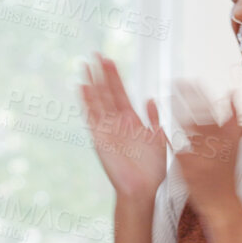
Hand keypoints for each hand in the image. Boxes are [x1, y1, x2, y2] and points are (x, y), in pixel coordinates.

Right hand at [80, 53, 168, 199]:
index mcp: (130, 120)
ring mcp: (106, 129)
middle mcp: (116, 122)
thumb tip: (151, 99)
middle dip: (101, 74)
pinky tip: (83, 87)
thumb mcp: (158, 139)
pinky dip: (87, 102)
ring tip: (85, 65)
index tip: (109, 60)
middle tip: (95, 54)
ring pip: (97, 101)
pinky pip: (92, 117)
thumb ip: (154, 119)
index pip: (120, 92)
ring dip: (91, 83)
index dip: (114, 76)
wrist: (142, 188)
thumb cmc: (151, 169)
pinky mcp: (100, 138)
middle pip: (106, 92)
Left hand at [169, 80, 241, 217]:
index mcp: (227, 138)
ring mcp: (203, 158)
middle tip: (175, 82)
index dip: (201, 95)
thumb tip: (232, 92)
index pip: (213, 111)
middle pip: (200, 117)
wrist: (223, 203)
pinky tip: (160, 129)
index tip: (190, 80)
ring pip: (188, 131)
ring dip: (178, 114)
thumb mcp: (235, 145)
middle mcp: (217, 146)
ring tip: (166, 98)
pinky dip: (170, 140)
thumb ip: (233, 119)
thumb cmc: (227, 173)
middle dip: (187, 99)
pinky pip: (178, 151)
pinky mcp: (190, 170)